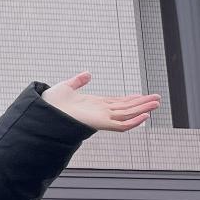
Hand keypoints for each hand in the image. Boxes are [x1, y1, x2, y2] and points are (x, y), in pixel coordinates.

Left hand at [42, 73, 161, 132]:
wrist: (43, 110)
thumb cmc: (51, 103)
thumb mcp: (67, 86)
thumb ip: (78, 81)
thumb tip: (87, 74)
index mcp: (94, 104)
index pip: (117, 102)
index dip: (130, 99)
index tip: (142, 96)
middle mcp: (100, 111)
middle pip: (126, 107)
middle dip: (142, 103)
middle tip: (157, 99)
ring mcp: (101, 118)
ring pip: (127, 114)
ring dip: (142, 109)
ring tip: (156, 103)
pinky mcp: (100, 123)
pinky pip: (121, 125)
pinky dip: (133, 121)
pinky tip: (144, 116)